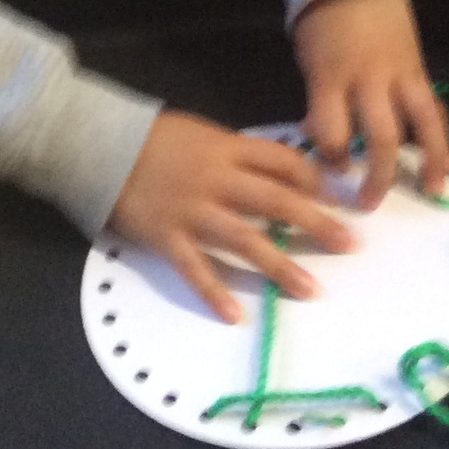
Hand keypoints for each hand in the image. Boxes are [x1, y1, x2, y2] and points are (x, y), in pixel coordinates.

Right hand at [108, 111, 356, 323]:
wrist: (97, 145)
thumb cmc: (152, 138)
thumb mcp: (201, 132)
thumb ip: (237, 152)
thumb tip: (280, 171)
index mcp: (227, 149)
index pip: (283, 161)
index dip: (314, 180)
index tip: (336, 198)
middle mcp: (216, 180)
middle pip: (276, 201)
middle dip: (316, 223)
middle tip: (350, 244)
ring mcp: (192, 211)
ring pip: (245, 239)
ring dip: (280, 265)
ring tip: (311, 290)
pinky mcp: (166, 236)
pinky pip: (195, 268)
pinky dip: (214, 293)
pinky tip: (236, 316)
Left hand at [292, 0, 448, 206]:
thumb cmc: (323, 25)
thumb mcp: (310, 62)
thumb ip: (318, 101)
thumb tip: (316, 139)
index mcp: (333, 77)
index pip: (331, 129)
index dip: (330, 156)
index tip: (330, 172)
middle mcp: (370, 80)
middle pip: (381, 136)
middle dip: (378, 175)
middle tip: (370, 202)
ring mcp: (400, 75)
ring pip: (422, 123)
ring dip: (430, 159)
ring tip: (434, 189)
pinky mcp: (419, 72)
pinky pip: (434, 108)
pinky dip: (442, 136)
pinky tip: (448, 161)